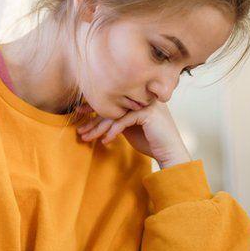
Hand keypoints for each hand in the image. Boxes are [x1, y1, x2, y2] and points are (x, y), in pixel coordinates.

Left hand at [75, 101, 190, 167]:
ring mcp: (145, 104)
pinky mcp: (147, 114)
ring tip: (86, 137)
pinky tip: (105, 141)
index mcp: (137, 99)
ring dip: (98, 128)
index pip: (112, 100)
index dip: (94, 106)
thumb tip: (97, 117)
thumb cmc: (151, 142)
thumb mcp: (130, 128)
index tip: (79, 112)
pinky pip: (123, 121)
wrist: (170, 152)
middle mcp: (141, 98)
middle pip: (110, 106)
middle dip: (92, 119)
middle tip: (79, 128)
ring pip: (114, 114)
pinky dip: (113, 132)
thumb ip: (118, 119)